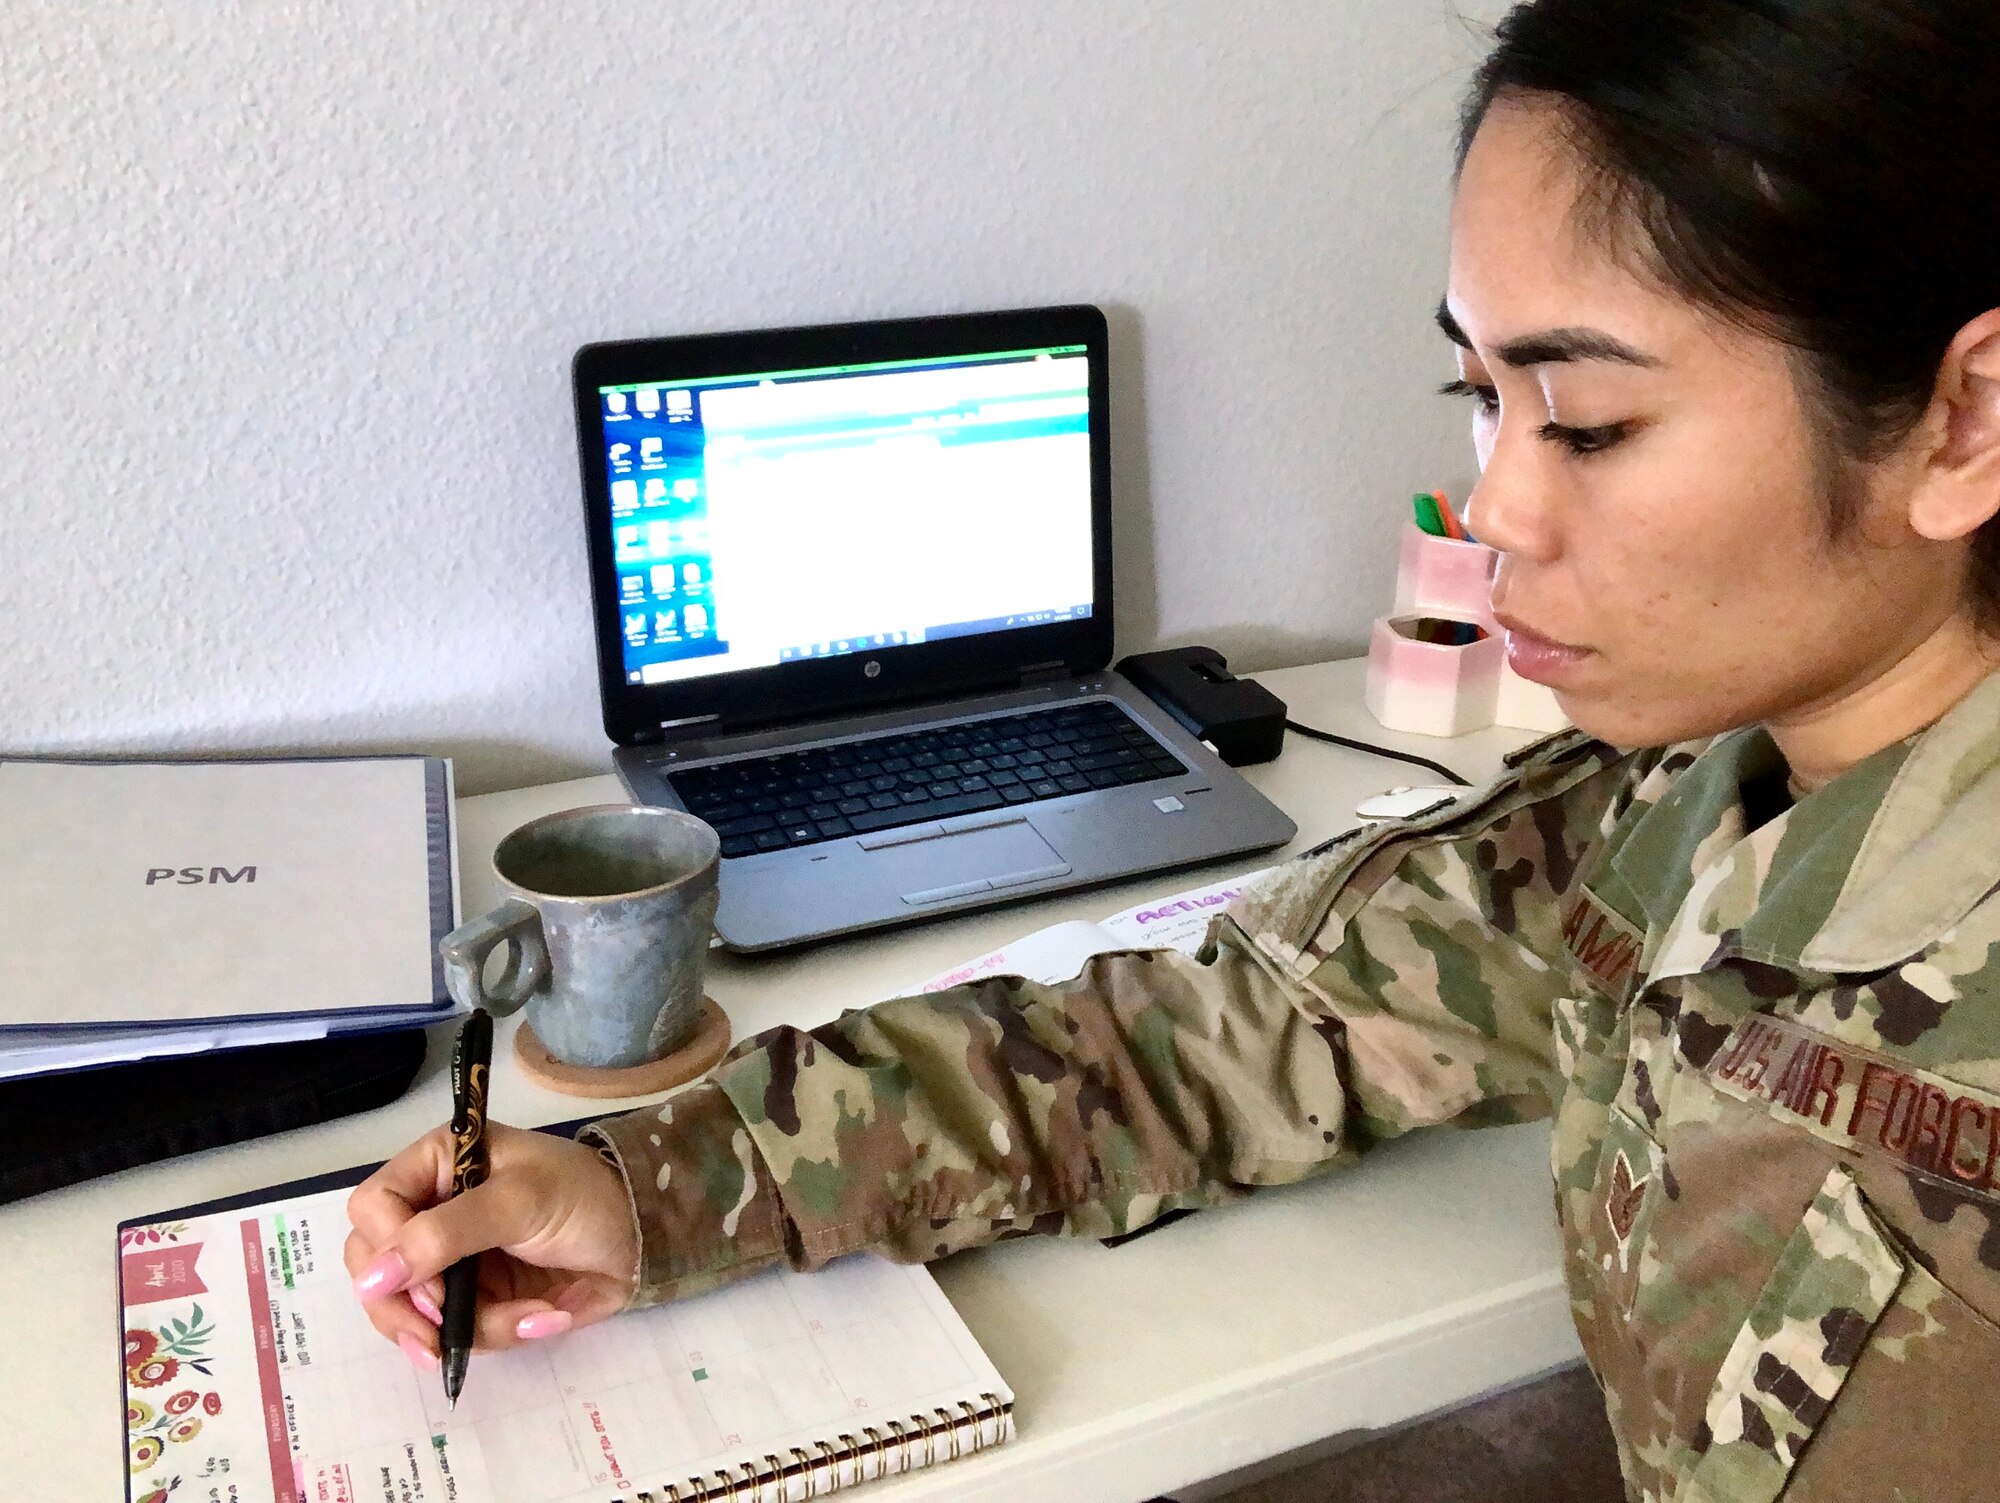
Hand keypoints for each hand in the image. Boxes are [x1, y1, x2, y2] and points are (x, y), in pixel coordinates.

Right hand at [344, 1121, 638, 1365]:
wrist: (645, 1238)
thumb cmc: (583, 1198)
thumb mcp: (518, 1203)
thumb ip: (444, 1235)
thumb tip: (370, 1279)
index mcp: (438, 1165)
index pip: (372, 1208)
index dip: (386, 1252)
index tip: (428, 1288)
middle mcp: (433, 1211)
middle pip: (374, 1270)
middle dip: (410, 1312)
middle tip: (442, 1339)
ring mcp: (452, 1260)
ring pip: (413, 1313)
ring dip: (472, 1327)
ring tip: (529, 1318)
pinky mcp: (477, 1299)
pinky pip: (460, 1333)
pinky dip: (502, 1333)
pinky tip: (545, 1317)